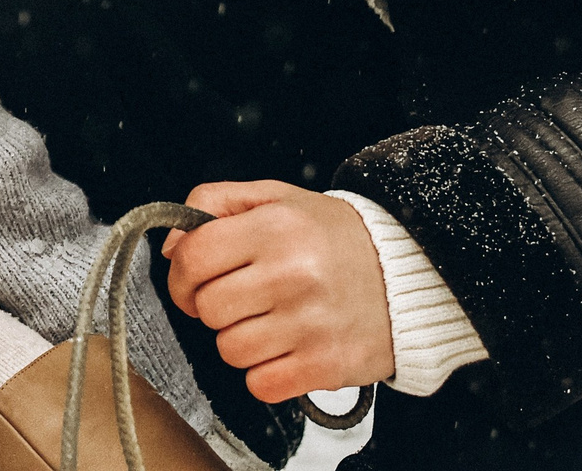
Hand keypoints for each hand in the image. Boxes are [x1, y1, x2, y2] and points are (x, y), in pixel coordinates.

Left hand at [161, 181, 393, 403]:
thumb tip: (172, 246)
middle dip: (213, 306)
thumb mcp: (277, 198)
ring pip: (229, 350)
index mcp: (276, 227)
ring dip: (241, 340)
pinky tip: (287, 348)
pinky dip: (266, 373)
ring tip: (271, 320)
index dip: (181, 274)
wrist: (409, 274)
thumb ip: (214, 204)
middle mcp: (292, 273)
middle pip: (206, 309)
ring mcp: (309, 323)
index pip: (193, 257)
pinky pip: (260, 384)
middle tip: (241, 298)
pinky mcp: (325, 365)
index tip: (192, 281)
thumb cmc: (335, 237)